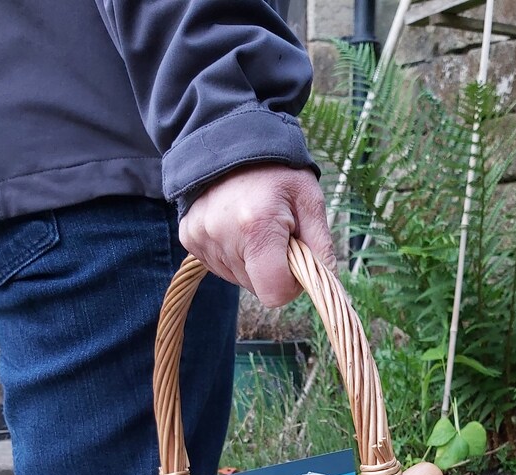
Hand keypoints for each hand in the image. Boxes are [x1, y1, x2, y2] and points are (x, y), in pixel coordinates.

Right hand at [178, 163, 335, 306]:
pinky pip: (219, 266)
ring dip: (252, 261)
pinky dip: (232, 254)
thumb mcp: (310, 200)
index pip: (274, 293)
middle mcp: (222, 235)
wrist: (232, 139)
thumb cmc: (277, 171)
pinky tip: (235, 226)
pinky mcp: (189, 238)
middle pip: (257, 287)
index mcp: (257, 227)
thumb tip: (326, 283)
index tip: (294, 258)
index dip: (290, 284)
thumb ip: (321, 246)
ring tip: (253, 225)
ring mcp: (201, 238)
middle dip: (271, 268)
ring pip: (238, 279)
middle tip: (274, 233)